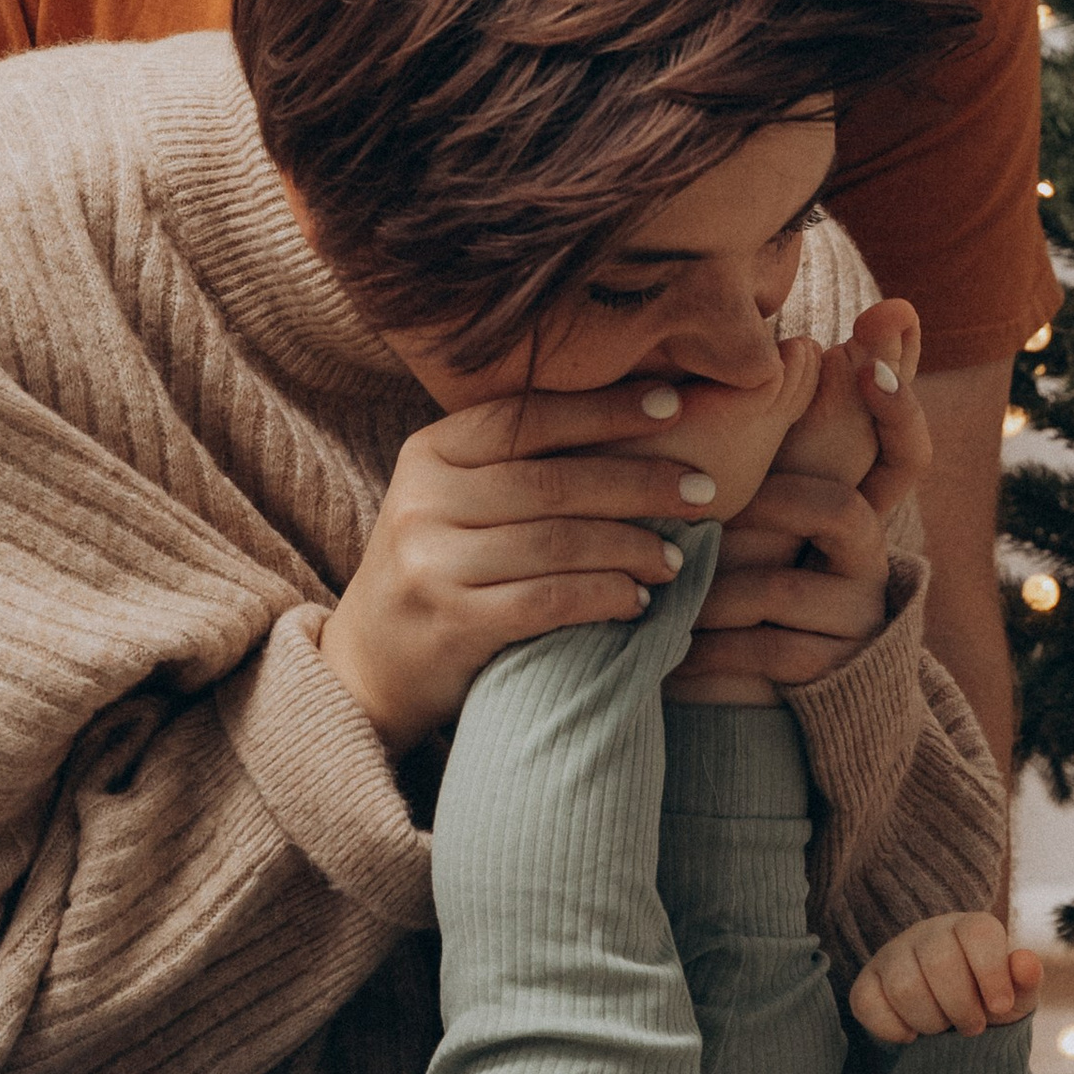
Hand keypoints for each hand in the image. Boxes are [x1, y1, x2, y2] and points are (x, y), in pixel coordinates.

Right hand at [320, 377, 748, 754]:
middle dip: (640, 482)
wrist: (369, 666)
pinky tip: (637, 601)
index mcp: (430, 452)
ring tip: (676, 558)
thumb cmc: (441, 570)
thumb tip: (642, 423)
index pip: (529, 416)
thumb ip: (520, 465)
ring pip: (558, 542)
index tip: (673, 407)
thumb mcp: (458, 502)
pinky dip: (603, 596)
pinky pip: (548, 600)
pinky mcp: (450, 621)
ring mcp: (430, 561)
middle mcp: (422, 499)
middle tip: (703, 492)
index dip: (605, 409)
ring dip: (632, 547)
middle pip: (554, 481)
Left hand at [664, 307, 925, 705]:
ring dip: (715, 583)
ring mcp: (854, 614)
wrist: (779, 688)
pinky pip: (765, 648)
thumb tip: (823, 320)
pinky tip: (674, 654)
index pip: (902, 449)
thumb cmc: (757, 564)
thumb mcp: (771, 491)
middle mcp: (869, 554)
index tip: (870, 351)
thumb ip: (799, 417)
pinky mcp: (828, 671)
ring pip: (779, 582)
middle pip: (847, 510)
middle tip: (710, 504)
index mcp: (861, 502)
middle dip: (778, 498)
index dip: (896, 402)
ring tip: (667, 580)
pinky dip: (713, 649)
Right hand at [848, 915, 1041, 1043]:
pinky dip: (893, 1030)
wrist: (950, 1029)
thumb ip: (1026, 981)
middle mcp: (927, 933)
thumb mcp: (1016, 998)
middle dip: (961, 1007)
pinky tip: (911, 1034)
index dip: (991, 973)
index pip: (978, 933)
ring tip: (942, 1027)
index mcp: (968, 927)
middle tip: (972, 1026)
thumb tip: (1026, 962)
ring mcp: (892, 955)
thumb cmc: (986, 1003)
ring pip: (903, 986)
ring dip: (930, 1022)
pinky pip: (868, 1003)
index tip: (1000, 1006)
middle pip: (939, 962)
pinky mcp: (866, 982)